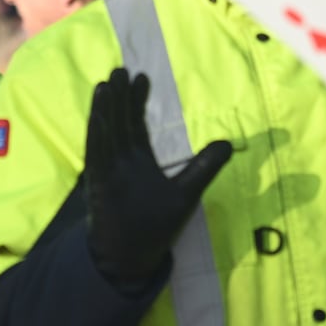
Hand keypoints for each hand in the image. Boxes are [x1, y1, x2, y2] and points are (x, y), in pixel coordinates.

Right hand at [84, 68, 231, 285]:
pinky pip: (97, 150)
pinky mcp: (99, 180)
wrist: (131, 256)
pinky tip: (98, 108)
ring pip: (107, 131)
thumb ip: (205, 166)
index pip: (136, 125)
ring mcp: (108, 170)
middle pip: (120, 122)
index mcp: (138, 161)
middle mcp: (120, 161)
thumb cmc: (156, 227)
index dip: (137, 102)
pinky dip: (97, 129)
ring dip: (106, 107)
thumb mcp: (188, 192)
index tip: (141, 78)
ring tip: (108, 80)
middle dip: (120, 97)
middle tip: (121, 69)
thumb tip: (229, 143)